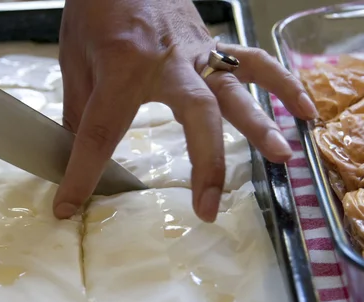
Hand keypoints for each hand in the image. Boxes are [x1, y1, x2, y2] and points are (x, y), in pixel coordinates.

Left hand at [54, 0, 317, 222]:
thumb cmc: (95, 9)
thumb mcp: (75, 60)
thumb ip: (79, 109)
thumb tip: (75, 151)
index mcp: (122, 68)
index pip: (100, 133)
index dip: (83, 174)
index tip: (70, 207)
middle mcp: (168, 63)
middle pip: (195, 115)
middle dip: (205, 164)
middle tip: (209, 208)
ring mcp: (197, 53)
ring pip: (235, 90)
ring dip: (259, 127)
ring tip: (282, 158)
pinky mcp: (212, 47)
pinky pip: (254, 63)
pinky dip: (282, 86)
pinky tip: (303, 112)